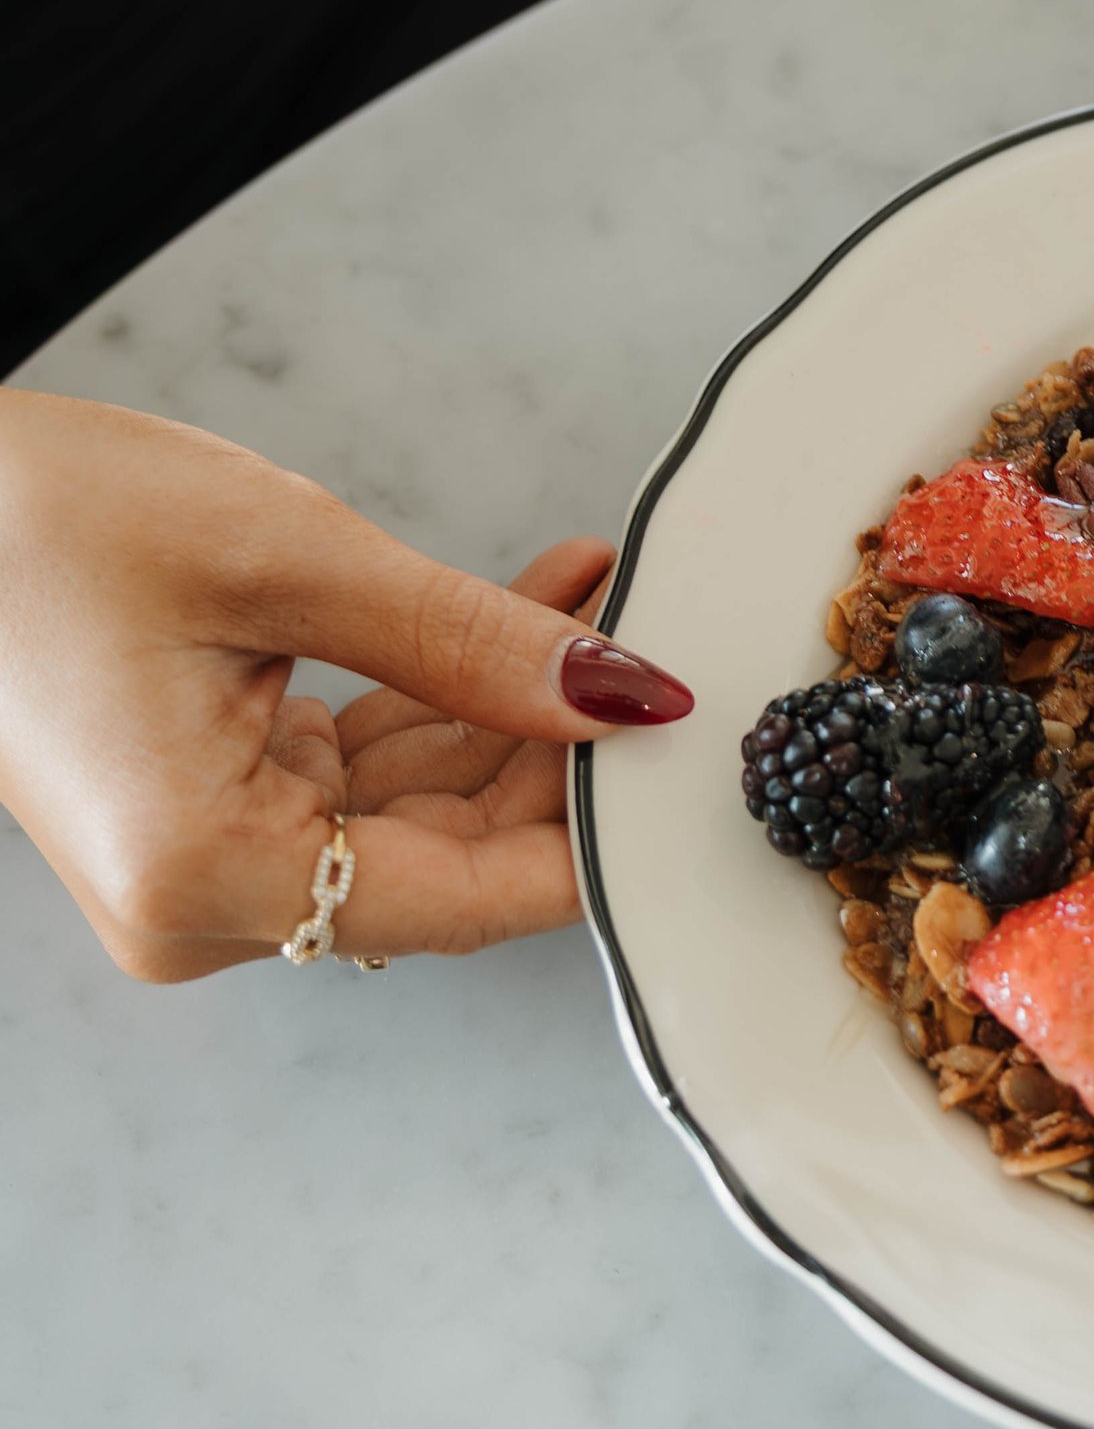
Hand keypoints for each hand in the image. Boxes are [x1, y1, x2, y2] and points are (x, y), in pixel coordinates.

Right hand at [0, 392, 691, 982]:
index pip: (470, 894)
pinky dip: (445, 696)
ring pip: (417, 809)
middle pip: (448, 858)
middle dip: (562, 748)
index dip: (596, 828)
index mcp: (206, 878)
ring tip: (602, 597)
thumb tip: (622, 698)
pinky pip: (359, 770)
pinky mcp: (205, 810)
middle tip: (657, 640)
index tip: (693, 758)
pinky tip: (536, 610)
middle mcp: (199, 906)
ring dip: (515, 705)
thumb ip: (468, 643)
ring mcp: (200, 865)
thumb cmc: (41, 522)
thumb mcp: (288, 560)